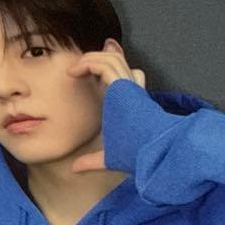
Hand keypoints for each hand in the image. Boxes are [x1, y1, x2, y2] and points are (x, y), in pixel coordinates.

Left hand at [66, 45, 145, 172]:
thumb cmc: (135, 156)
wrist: (151, 153)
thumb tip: (74, 168)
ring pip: (111, 58)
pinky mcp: (122, 86)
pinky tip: (74, 73)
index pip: (129, 75)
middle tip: (80, 64)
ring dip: (89, 59)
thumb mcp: (108, 157)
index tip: (93, 68)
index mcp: (131, 103)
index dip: (114, 67)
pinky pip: (103, 65)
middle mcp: (132, 91)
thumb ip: (91, 160)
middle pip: (119, 61)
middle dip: (99, 56)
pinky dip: (88, 63)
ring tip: (73, 70)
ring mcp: (128, 86)